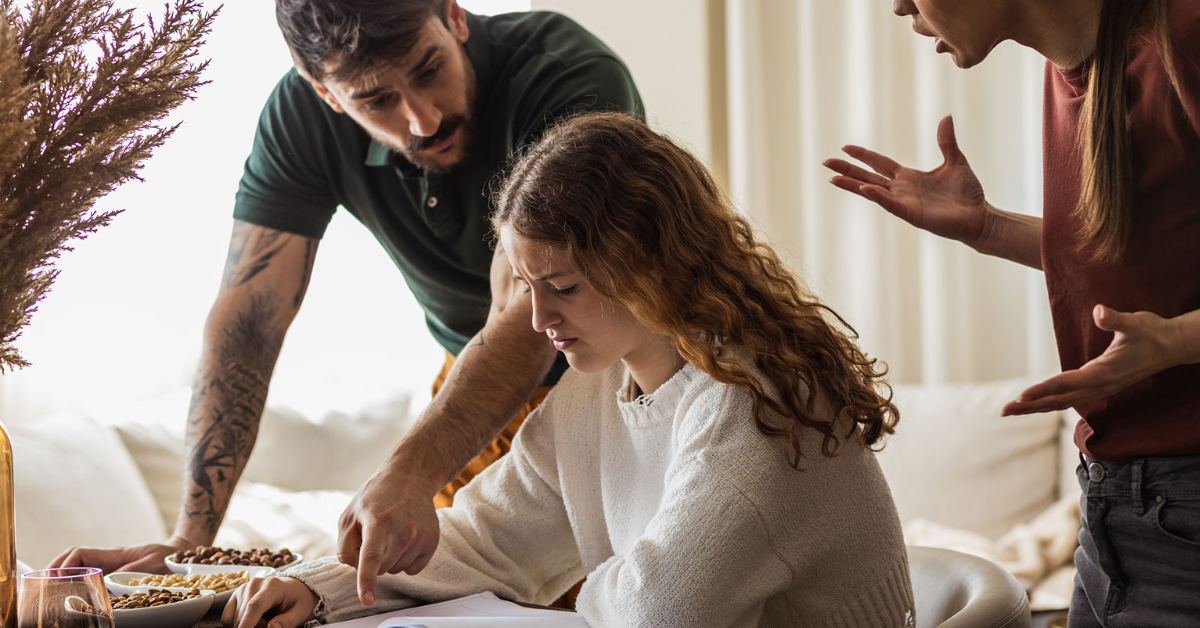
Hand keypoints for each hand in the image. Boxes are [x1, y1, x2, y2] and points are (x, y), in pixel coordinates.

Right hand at [47, 537, 192, 573]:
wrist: (178, 552)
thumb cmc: (167, 557)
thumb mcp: (151, 564)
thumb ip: (131, 571)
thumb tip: (108, 580)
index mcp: (114, 554)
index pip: (81, 553)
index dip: (66, 564)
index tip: (59, 577)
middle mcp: (107, 558)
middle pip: (74, 557)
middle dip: (56, 567)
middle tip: (43, 582)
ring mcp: (109, 564)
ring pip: (79, 564)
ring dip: (62, 573)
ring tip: (48, 587)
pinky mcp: (112, 572)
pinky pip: (89, 573)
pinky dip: (75, 580)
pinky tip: (69, 592)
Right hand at [221, 576, 317, 627]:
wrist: (295, 588)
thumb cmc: (299, 600)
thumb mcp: (300, 612)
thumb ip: (287, 622)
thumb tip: (271, 627)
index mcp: (273, 586)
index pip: (255, 606)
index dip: (247, 624)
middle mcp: (254, 584)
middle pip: (244, 616)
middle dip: (255, 627)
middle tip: (272, 622)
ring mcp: (243, 588)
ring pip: (234, 619)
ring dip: (248, 624)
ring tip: (266, 618)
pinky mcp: (236, 595)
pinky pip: (228, 618)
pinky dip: (238, 622)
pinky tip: (254, 618)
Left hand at [337, 466, 439, 606]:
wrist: (411, 479)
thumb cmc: (376, 497)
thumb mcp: (349, 515)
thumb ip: (345, 546)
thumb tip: (356, 568)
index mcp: (379, 522)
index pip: (371, 556)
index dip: (367, 580)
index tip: (367, 599)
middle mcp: (403, 531)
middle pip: (380, 569)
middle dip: (372, 559)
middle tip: (374, 534)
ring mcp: (420, 537)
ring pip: (395, 570)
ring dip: (389, 558)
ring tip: (391, 531)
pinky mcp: (432, 542)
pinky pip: (412, 569)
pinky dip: (404, 560)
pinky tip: (405, 539)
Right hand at [823, 115, 991, 246]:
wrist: (980, 217)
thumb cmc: (968, 193)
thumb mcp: (956, 160)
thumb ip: (946, 141)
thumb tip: (946, 116)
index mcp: (909, 177)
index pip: (879, 163)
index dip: (863, 155)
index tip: (845, 147)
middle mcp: (902, 189)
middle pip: (868, 176)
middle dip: (847, 169)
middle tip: (826, 162)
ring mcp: (904, 202)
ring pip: (872, 191)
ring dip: (853, 185)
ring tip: (832, 179)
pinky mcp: (911, 214)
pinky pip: (890, 204)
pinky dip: (877, 196)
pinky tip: (864, 188)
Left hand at [1004, 305, 1180, 414]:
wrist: (1172, 346)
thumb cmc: (1152, 332)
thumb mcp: (1135, 322)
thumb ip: (1116, 319)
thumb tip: (1099, 311)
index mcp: (1103, 373)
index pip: (1066, 383)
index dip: (1043, 390)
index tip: (1021, 396)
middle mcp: (1099, 385)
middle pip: (1058, 400)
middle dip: (1030, 405)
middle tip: (1003, 410)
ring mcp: (1100, 389)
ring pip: (1062, 402)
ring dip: (1036, 407)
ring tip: (1010, 410)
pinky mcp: (1100, 386)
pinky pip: (1070, 398)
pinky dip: (1050, 403)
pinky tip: (1036, 405)